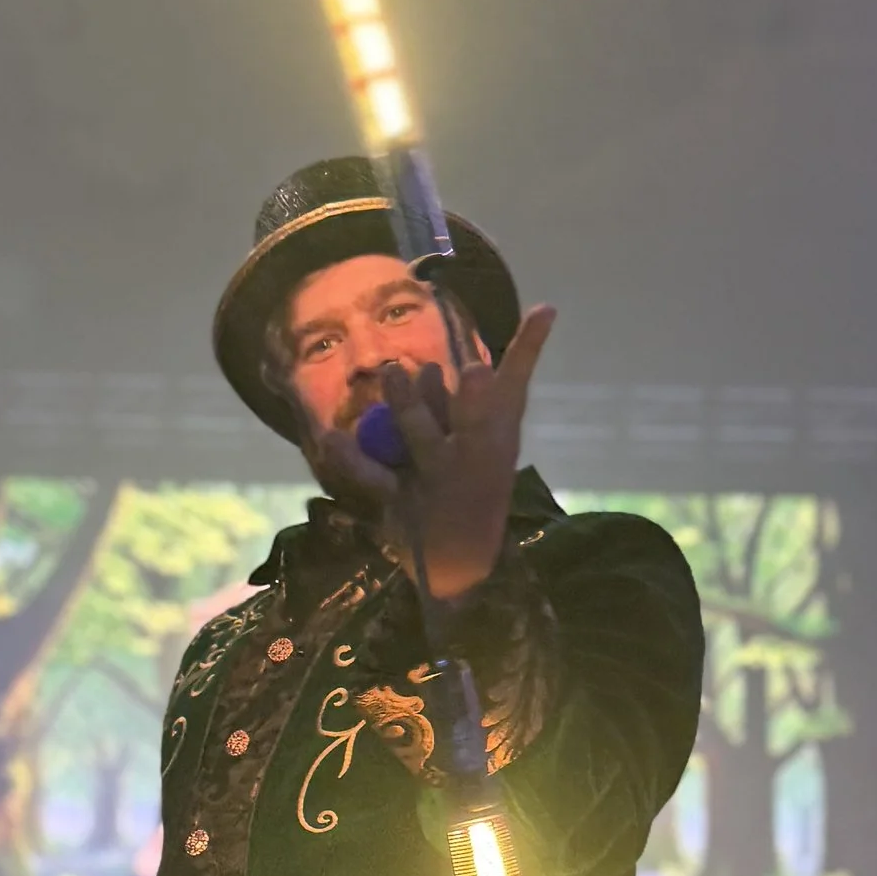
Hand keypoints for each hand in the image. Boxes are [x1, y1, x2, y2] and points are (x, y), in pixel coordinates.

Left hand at [320, 302, 555, 600]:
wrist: (462, 565)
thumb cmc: (474, 493)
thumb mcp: (482, 448)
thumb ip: (458, 407)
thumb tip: (436, 366)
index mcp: (498, 440)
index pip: (515, 386)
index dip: (529, 348)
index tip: (545, 310)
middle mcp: (473, 456)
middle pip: (475, 420)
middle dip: (474, 399)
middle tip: (474, 372)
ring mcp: (438, 480)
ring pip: (421, 438)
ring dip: (407, 406)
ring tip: (394, 372)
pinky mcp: (404, 502)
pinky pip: (373, 477)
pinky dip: (349, 459)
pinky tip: (331, 437)